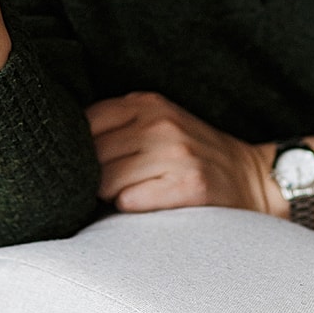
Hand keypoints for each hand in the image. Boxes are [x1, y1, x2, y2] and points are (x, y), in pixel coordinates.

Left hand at [87, 92, 282, 216]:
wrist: (253, 180)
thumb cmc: (191, 156)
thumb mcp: (157, 123)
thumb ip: (116, 126)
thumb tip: (60, 150)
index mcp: (146, 103)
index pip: (84, 122)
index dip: (79, 149)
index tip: (87, 163)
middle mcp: (159, 123)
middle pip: (90, 156)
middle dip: (92, 176)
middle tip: (112, 184)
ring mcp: (175, 153)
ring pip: (105, 182)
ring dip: (111, 195)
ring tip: (133, 193)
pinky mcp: (187, 186)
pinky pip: (128, 202)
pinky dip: (130, 209)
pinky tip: (148, 204)